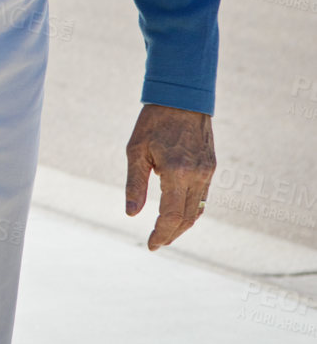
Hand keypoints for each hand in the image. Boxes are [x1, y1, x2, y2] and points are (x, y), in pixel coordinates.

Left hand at [124, 103, 215, 250]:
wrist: (182, 98)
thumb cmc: (153, 122)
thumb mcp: (136, 150)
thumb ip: (135, 184)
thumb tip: (132, 215)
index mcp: (176, 171)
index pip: (172, 214)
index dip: (162, 233)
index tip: (151, 245)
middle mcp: (197, 175)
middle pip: (188, 218)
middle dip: (172, 234)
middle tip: (156, 244)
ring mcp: (208, 172)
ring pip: (198, 210)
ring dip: (183, 225)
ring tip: (165, 234)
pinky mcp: (211, 168)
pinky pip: (202, 197)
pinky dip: (191, 210)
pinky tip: (177, 214)